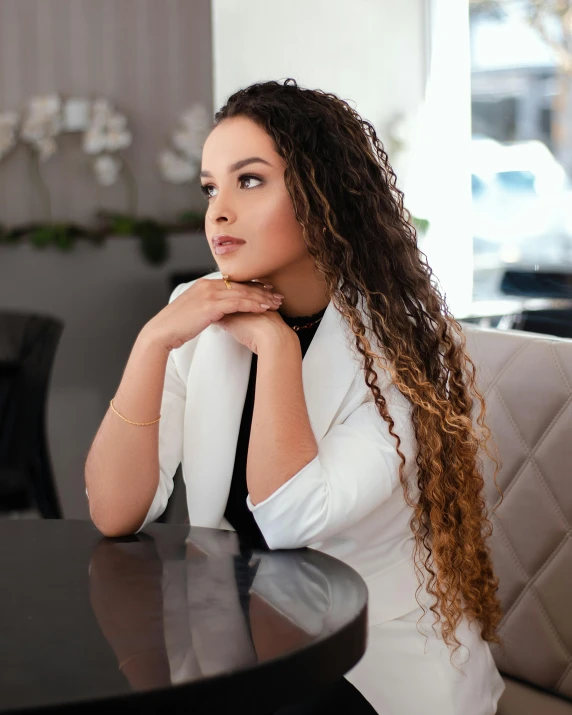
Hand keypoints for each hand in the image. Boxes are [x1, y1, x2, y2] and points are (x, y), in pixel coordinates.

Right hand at [143, 277, 283, 351]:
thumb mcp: (194, 312)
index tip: (266, 291)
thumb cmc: (176, 327)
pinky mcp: (211, 305)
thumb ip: (208, 308)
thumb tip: (219, 313)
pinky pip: (237, 302)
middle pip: (241, 285)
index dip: (252, 286)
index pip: (233, 283)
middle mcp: (207, 285)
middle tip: (278, 295)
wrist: (162, 332)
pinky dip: (252, 304)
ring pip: (242, 293)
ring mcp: (209, 294)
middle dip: (261, 291)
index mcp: (204, 285)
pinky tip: (263, 308)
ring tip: (276, 303)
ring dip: (261, 298)